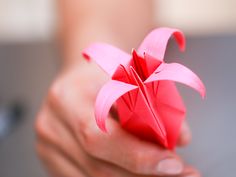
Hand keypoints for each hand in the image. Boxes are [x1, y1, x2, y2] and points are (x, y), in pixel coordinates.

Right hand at [35, 61, 199, 176]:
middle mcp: (52, 126)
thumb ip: (154, 105)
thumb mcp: (127, 78)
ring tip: (166, 172)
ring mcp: (49, 148)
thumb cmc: (103, 75)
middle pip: (98, 167)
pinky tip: (141, 173)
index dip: (136, 155)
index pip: (97, 136)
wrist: (77, 79)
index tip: (173, 164)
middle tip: (182, 173)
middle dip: (144, 175)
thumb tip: (180, 138)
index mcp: (66, 97)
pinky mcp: (55, 161)